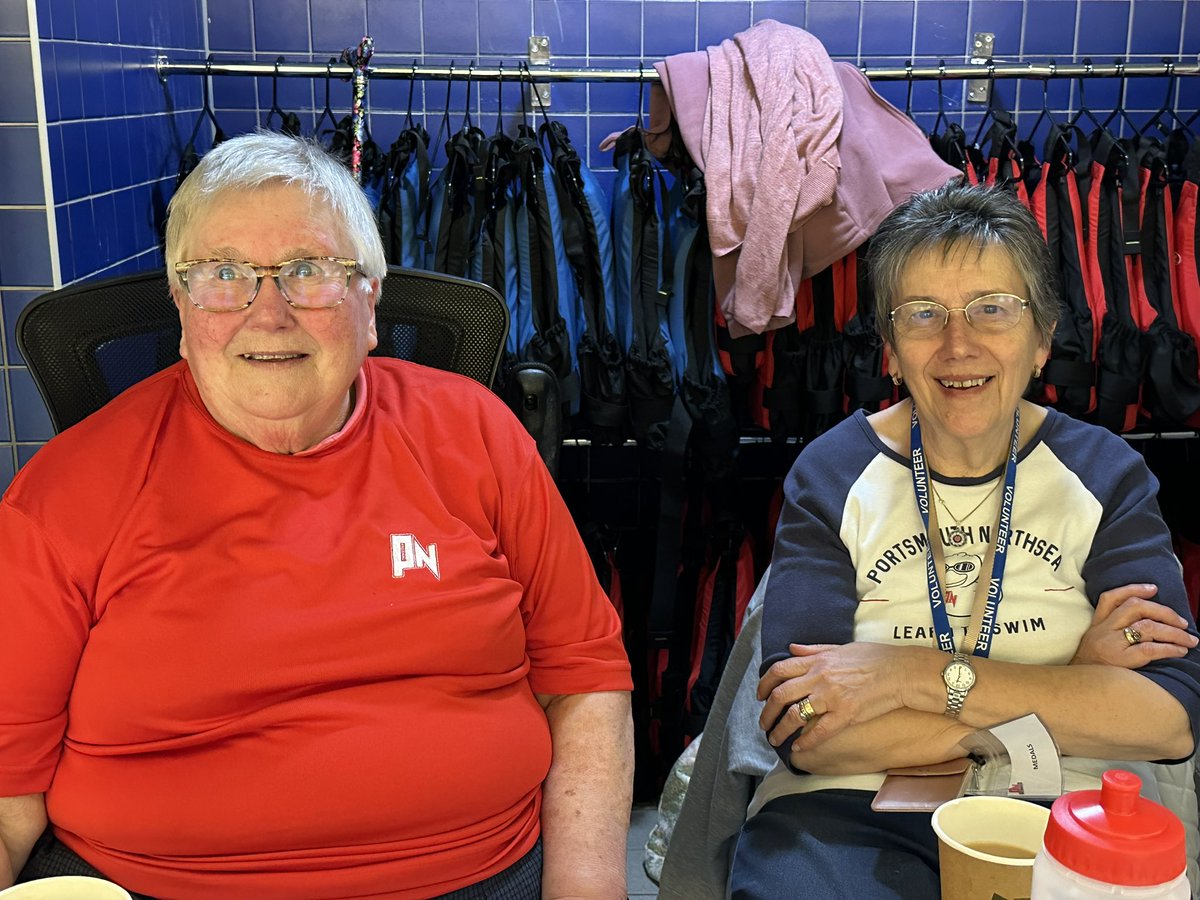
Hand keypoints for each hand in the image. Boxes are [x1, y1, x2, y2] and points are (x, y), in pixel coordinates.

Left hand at [756, 642, 917, 750]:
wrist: (902, 672)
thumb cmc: (876, 658)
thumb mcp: (841, 647)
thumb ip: (814, 650)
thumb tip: (792, 648)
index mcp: (818, 661)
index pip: (779, 670)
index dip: (764, 684)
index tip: (760, 695)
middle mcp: (819, 678)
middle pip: (781, 695)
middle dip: (767, 712)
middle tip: (763, 724)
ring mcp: (831, 697)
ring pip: (795, 715)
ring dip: (780, 730)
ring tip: (775, 739)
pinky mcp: (846, 714)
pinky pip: (820, 731)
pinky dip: (806, 741)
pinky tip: (798, 748)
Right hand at [1070, 583, 1197, 667]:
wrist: (1078, 690)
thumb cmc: (1091, 669)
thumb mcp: (1094, 644)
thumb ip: (1112, 631)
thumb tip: (1149, 624)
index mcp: (1096, 625)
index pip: (1111, 598)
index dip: (1133, 589)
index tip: (1153, 589)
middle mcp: (1103, 630)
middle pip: (1135, 608)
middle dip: (1163, 612)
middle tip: (1182, 622)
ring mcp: (1111, 644)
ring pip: (1147, 626)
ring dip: (1174, 632)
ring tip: (1189, 639)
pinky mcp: (1121, 660)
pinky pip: (1150, 649)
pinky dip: (1170, 648)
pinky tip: (1180, 651)